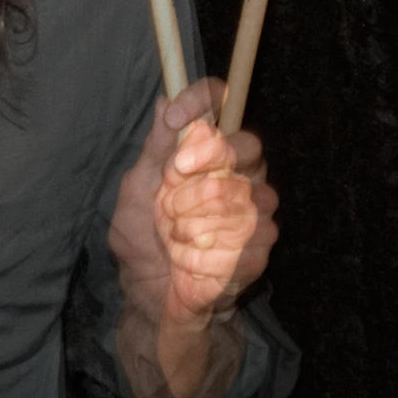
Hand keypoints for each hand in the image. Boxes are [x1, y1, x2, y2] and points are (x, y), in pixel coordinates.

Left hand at [108, 77, 278, 326]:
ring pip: (255, 192)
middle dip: (212, 163)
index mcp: (204, 154)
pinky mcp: (261, 245)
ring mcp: (253, 209)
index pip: (218, 108)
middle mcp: (235, 174)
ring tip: (177, 233)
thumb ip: (155, 151)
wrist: (153, 296)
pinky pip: (256, 233)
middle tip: (178, 183)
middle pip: (250, 145)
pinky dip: (220, 245)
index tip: (176, 117)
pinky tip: (194, 257)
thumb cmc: (142, 241)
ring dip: (209, 213)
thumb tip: (164, 104)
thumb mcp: (137, 192)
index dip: (202, 100)